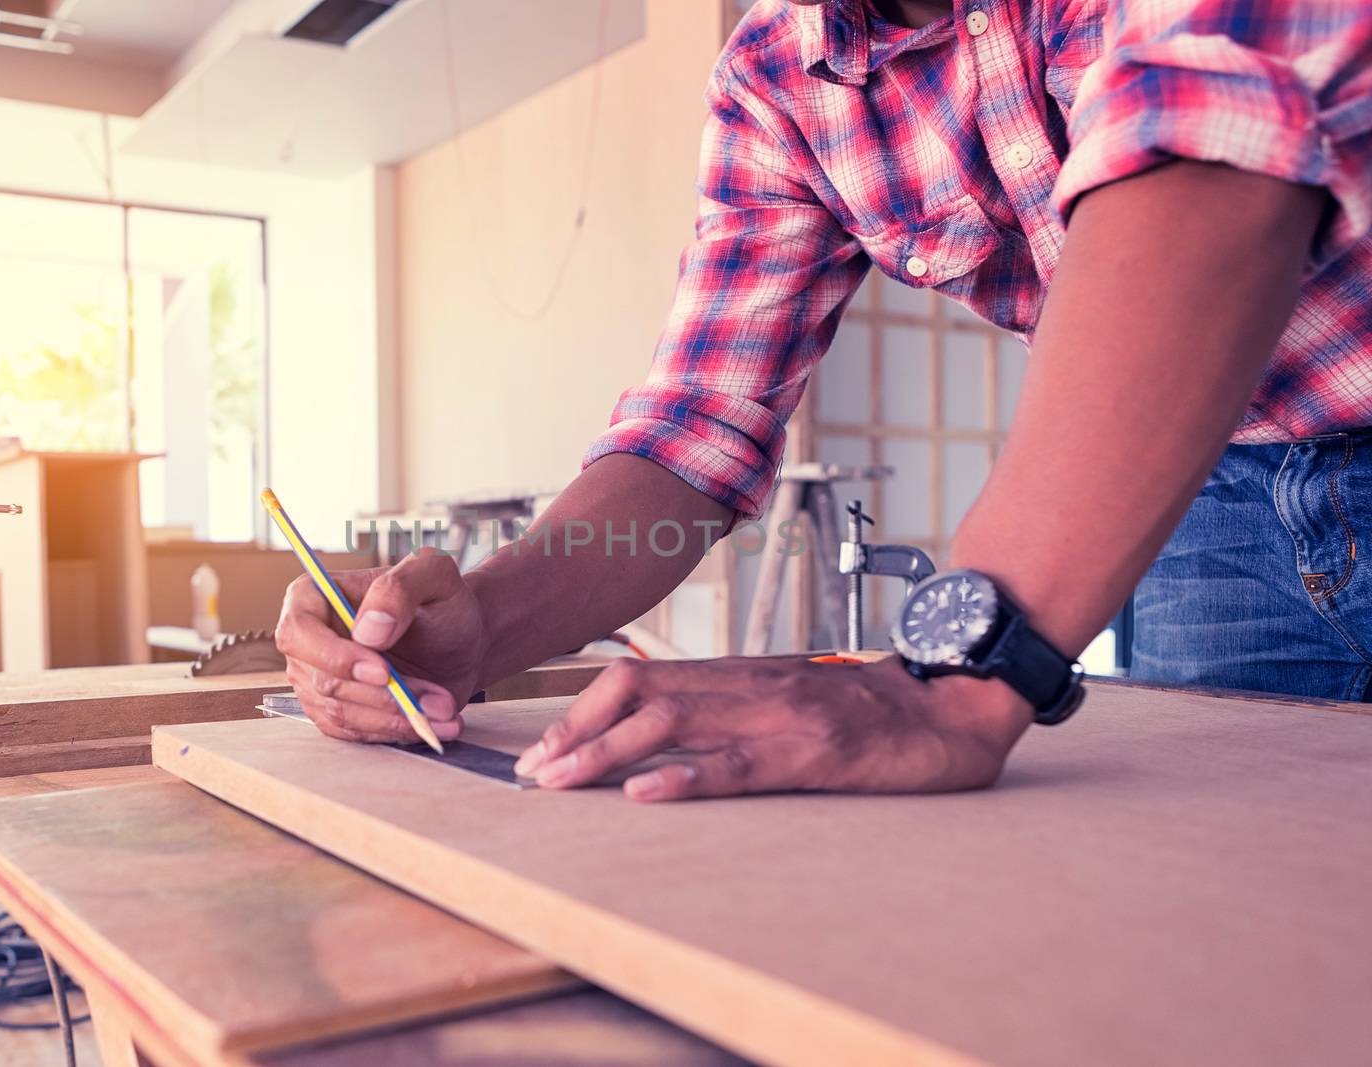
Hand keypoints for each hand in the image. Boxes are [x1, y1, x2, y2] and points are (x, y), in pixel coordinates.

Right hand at [275, 550, 488, 744]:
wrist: (460, 642)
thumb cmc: (442, 602)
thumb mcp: (433, 575)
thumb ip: (400, 588)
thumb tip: (366, 630)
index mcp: (314, 597)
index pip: (299, 632)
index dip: (334, 657)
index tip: (383, 672)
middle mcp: (309, 641)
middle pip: (323, 682)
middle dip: (382, 696)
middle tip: (434, 698)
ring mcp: (318, 680)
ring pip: (341, 714)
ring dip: (395, 717)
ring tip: (443, 709)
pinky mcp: (337, 711)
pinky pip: (354, 734)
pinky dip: (394, 732)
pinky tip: (431, 723)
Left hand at [512, 656, 1031, 799]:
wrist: (950, 704)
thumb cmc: (867, 710)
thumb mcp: (788, 698)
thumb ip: (732, 709)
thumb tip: (662, 737)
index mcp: (737, 674)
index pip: (639, 677)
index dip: (583, 711)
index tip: (545, 750)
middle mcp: (746, 685)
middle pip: (637, 694)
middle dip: (575, 734)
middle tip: (533, 775)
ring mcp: (777, 715)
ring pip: (671, 725)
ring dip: (606, 754)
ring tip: (562, 783)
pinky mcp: (812, 753)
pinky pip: (738, 764)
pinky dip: (686, 778)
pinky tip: (647, 795)